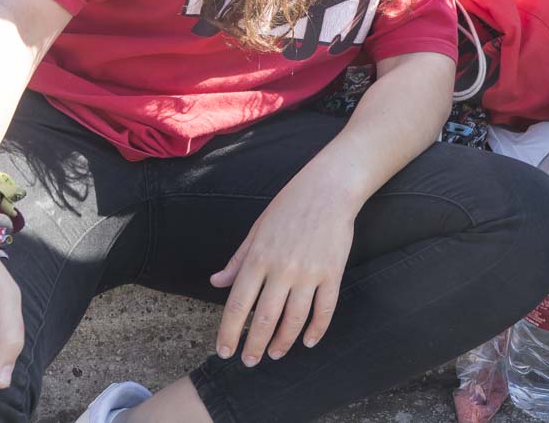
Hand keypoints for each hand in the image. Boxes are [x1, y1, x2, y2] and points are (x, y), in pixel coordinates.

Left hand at [211, 167, 360, 366]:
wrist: (329, 188)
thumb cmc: (289, 205)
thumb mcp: (257, 229)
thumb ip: (238, 260)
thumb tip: (216, 283)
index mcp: (258, 258)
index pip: (237, 304)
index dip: (229, 332)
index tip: (225, 351)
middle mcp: (282, 269)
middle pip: (264, 318)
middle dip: (254, 345)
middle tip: (250, 361)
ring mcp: (309, 272)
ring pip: (294, 319)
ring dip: (283, 342)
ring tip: (276, 354)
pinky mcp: (332, 273)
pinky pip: (324, 309)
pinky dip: (317, 329)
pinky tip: (308, 341)